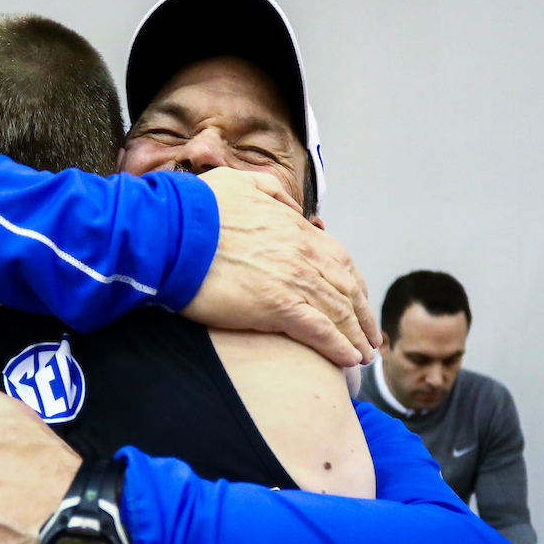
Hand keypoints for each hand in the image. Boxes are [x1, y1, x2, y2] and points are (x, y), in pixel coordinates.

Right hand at [183, 168, 380, 366]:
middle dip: (362, 315)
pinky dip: (338, 346)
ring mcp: (294, 280)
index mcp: (294, 228)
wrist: (172, 231)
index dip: (353, 283)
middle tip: (370, 336)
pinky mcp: (278, 306)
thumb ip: (271, 191)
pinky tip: (347, 360)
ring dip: (356, 336)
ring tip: (363, 355)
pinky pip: (320, 330)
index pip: (339, 259)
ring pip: (339, 312)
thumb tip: (291, 207)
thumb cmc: (197, 208)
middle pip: (347, 289)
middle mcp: (303, 254)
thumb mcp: (239, 183)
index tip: (358, 300)